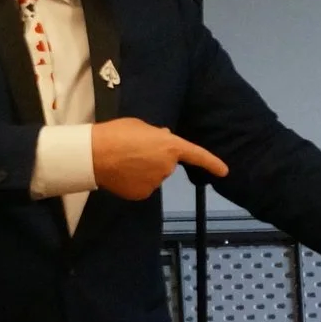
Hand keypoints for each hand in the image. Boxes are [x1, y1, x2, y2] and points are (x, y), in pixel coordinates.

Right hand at [89, 117, 227, 199]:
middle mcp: (167, 167)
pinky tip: (123, 174)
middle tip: (135, 150)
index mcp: (170, 147)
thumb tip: (166, 138)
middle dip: (156, 158)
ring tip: (125, 160)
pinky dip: (136, 182)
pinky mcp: (143, 194)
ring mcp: (156, 183)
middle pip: (167, 164)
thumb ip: (158, 135)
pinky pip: (144, 187)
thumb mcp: (141, 126)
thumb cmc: (117, 133)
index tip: (224, 171)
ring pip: (154, 176)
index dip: (212, 163)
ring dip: (145, 170)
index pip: (197, 155)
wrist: (95, 154)